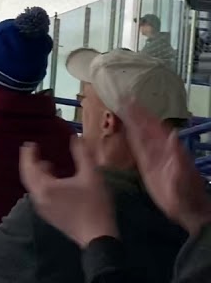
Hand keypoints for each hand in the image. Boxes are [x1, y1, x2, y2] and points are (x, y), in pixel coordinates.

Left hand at [19, 138, 117, 247]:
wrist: (97, 236)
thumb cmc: (95, 204)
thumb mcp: (92, 176)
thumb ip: (82, 154)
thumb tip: (75, 138)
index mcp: (45, 187)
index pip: (30, 166)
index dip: (28, 154)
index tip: (29, 144)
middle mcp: (39, 198)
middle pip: (28, 177)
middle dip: (29, 162)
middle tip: (32, 151)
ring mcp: (42, 209)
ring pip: (33, 187)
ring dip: (36, 174)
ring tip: (46, 165)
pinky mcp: (49, 216)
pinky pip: (39, 196)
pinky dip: (41, 185)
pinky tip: (54, 183)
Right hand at [121, 100, 210, 233]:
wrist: (188, 211)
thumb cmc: (186, 195)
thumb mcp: (182, 176)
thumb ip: (177, 156)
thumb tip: (172, 133)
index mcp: (168, 149)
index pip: (152, 127)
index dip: (142, 114)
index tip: (131, 101)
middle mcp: (160, 150)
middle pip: (145, 127)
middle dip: (135, 113)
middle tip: (121, 98)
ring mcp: (154, 157)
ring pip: (140, 135)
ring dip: (131, 122)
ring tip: (121, 108)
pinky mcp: (148, 167)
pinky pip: (138, 148)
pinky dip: (131, 137)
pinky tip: (126, 130)